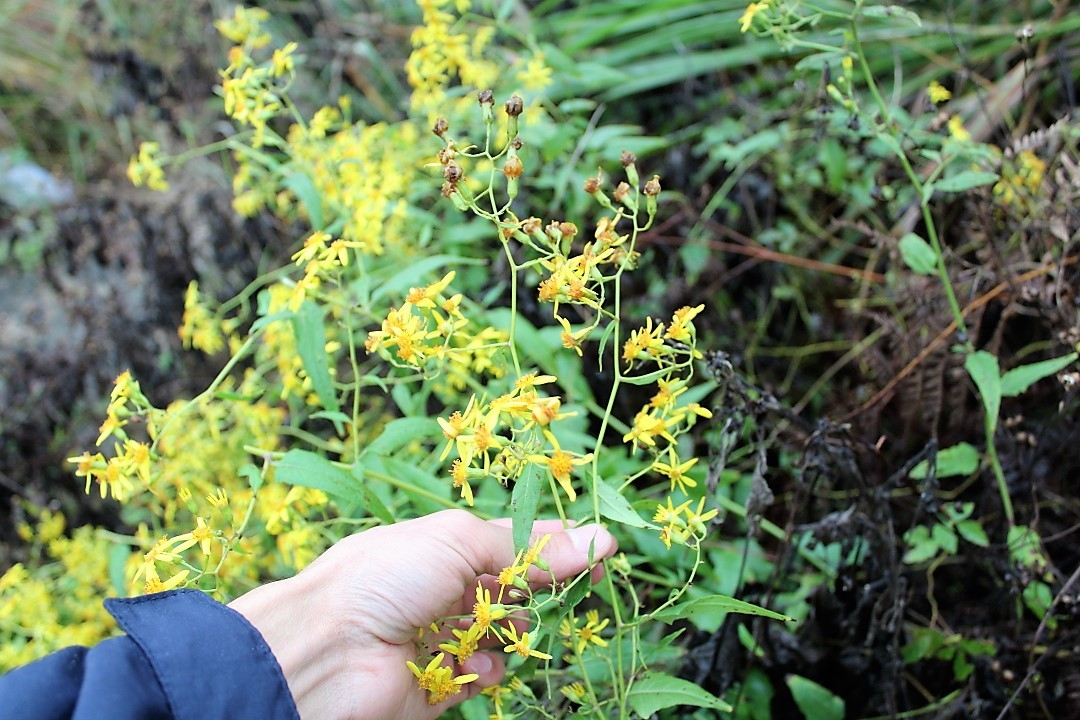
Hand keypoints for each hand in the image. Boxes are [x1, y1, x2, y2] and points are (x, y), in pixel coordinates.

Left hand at [229, 509, 616, 719]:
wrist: (326, 649)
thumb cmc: (386, 576)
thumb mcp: (460, 542)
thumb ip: (529, 549)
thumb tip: (599, 539)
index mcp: (447, 544)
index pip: (515, 540)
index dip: (557, 544)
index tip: (602, 549)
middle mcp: (446, 586)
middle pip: (515, 588)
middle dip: (544, 589)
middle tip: (576, 590)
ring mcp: (443, 635)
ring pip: (505, 633)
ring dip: (516, 630)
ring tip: (510, 628)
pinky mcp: (440, 681)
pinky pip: (483, 674)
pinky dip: (488, 668)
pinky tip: (480, 662)